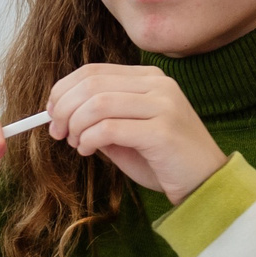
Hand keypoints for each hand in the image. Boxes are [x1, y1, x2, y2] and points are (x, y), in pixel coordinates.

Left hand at [44, 64, 226, 201]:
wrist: (205, 184)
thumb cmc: (161, 160)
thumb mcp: (124, 133)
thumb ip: (98, 118)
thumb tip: (58, 114)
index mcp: (148, 79)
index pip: (92, 71)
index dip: (63, 90)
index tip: (50, 113)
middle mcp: (158, 85)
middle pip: (91, 84)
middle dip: (63, 108)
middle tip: (57, 132)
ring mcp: (164, 105)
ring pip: (97, 104)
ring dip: (76, 125)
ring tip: (77, 143)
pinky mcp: (163, 131)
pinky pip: (109, 128)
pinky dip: (89, 139)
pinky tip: (89, 151)